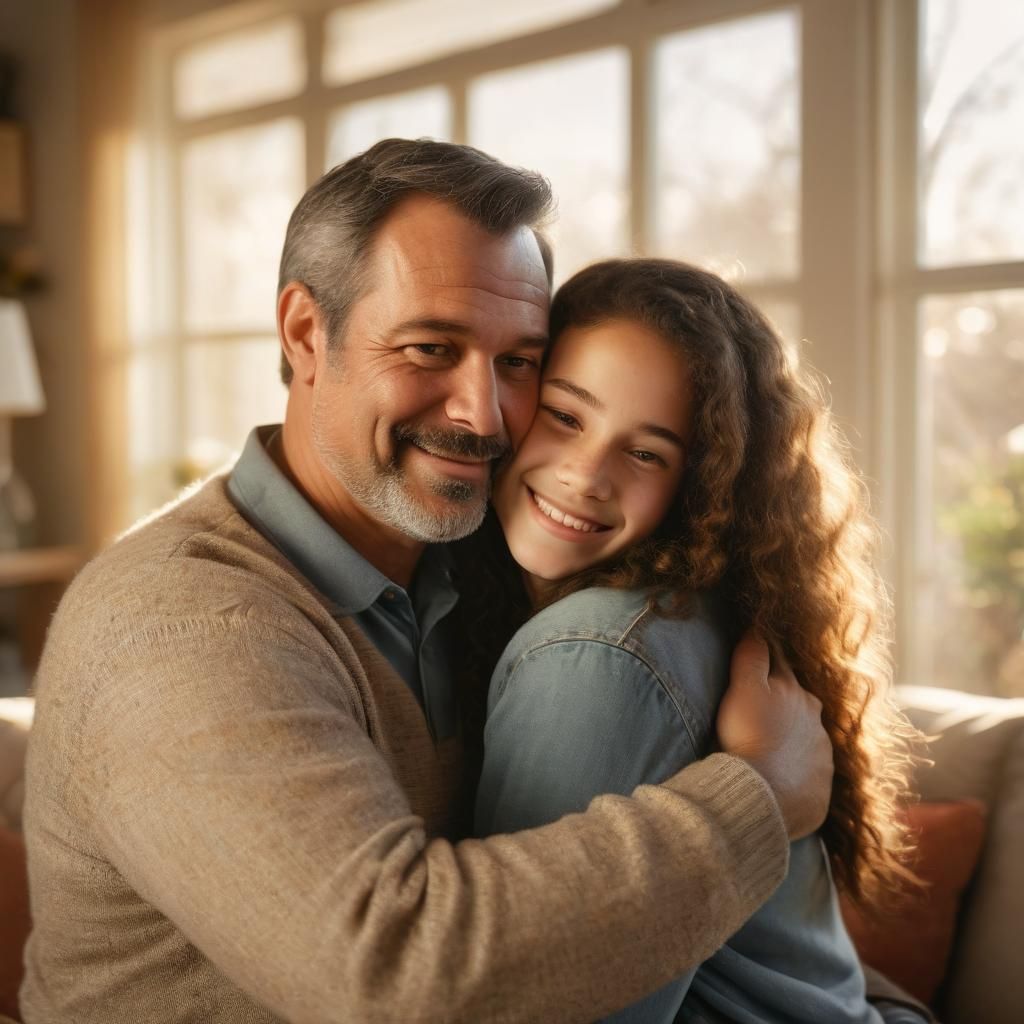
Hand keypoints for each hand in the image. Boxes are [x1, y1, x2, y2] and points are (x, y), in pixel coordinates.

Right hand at [716, 630, 832, 838]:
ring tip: (773, 740)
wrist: (764, 796)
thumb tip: (757, 627)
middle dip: (785, 696)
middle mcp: (814, 720)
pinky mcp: (820, 784)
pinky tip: (783, 771)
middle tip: (766, 699)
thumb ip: (751, 657)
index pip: (779, 666)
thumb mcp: (744, 689)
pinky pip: (809, 769)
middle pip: (799, 700)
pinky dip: (797, 766)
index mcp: (795, 693)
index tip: (761, 652)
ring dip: (793, 734)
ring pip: (807, 735)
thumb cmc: (749, 737)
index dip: (767, 659)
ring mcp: (821, 754)